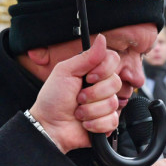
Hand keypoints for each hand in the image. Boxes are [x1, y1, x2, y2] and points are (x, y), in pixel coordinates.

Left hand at [28, 33, 120, 153]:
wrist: (50, 126)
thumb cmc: (53, 99)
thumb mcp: (65, 72)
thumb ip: (86, 57)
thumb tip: (102, 38)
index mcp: (93, 71)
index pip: (113, 60)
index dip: (103, 70)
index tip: (89, 77)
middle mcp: (102, 86)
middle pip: (116, 83)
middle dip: (93, 93)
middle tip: (78, 97)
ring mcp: (106, 105)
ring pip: (113, 103)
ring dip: (90, 110)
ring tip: (78, 112)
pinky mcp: (108, 123)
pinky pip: (112, 120)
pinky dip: (95, 123)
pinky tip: (85, 123)